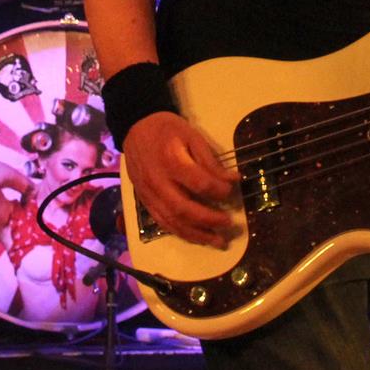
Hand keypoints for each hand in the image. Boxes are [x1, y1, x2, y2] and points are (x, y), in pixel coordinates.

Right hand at [124, 111, 239, 247]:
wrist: (137, 128)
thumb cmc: (168, 130)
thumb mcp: (193, 137)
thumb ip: (211, 161)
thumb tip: (233, 180)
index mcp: (171, 160)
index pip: (199, 183)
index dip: (219, 191)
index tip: (232, 190)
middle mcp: (157, 181)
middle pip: (184, 209)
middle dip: (210, 220)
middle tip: (229, 223)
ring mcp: (148, 194)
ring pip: (172, 221)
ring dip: (197, 235)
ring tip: (218, 241)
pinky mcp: (145, 201)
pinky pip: (162, 222)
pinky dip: (181, 233)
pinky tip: (197, 237)